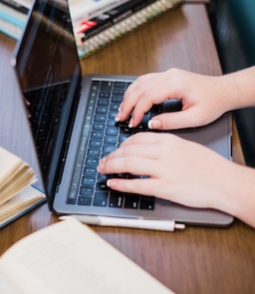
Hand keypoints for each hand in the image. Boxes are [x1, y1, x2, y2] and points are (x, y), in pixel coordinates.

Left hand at [98, 132, 234, 209]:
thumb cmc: (207, 165)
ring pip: (129, 164)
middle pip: (128, 150)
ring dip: (111, 166)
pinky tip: (113, 183)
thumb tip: (145, 149)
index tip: (115, 150)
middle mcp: (163, 153)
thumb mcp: (185, 146)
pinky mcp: (165, 188)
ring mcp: (164, 170)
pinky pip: (138, 185)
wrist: (224, 181)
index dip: (121, 145)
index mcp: (168, 141)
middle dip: (111, 156)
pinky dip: (122, 184)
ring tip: (103, 169)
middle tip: (103, 161)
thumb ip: (164, 146)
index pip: (136, 139)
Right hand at [115, 68, 229, 129]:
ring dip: (129, 96)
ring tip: (122, 110)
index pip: (148, 96)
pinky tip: (131, 99)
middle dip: (127, 104)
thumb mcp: (195, 118)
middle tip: (120, 118)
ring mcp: (168, 73)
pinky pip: (145, 80)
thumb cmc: (212, 104)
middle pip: (140, 87)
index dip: (137, 111)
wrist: (223, 91)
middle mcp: (170, 75)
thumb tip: (151, 124)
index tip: (132, 124)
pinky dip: (135, 90)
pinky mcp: (167, 76)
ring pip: (140, 82)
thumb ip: (171, 122)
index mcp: (177, 84)